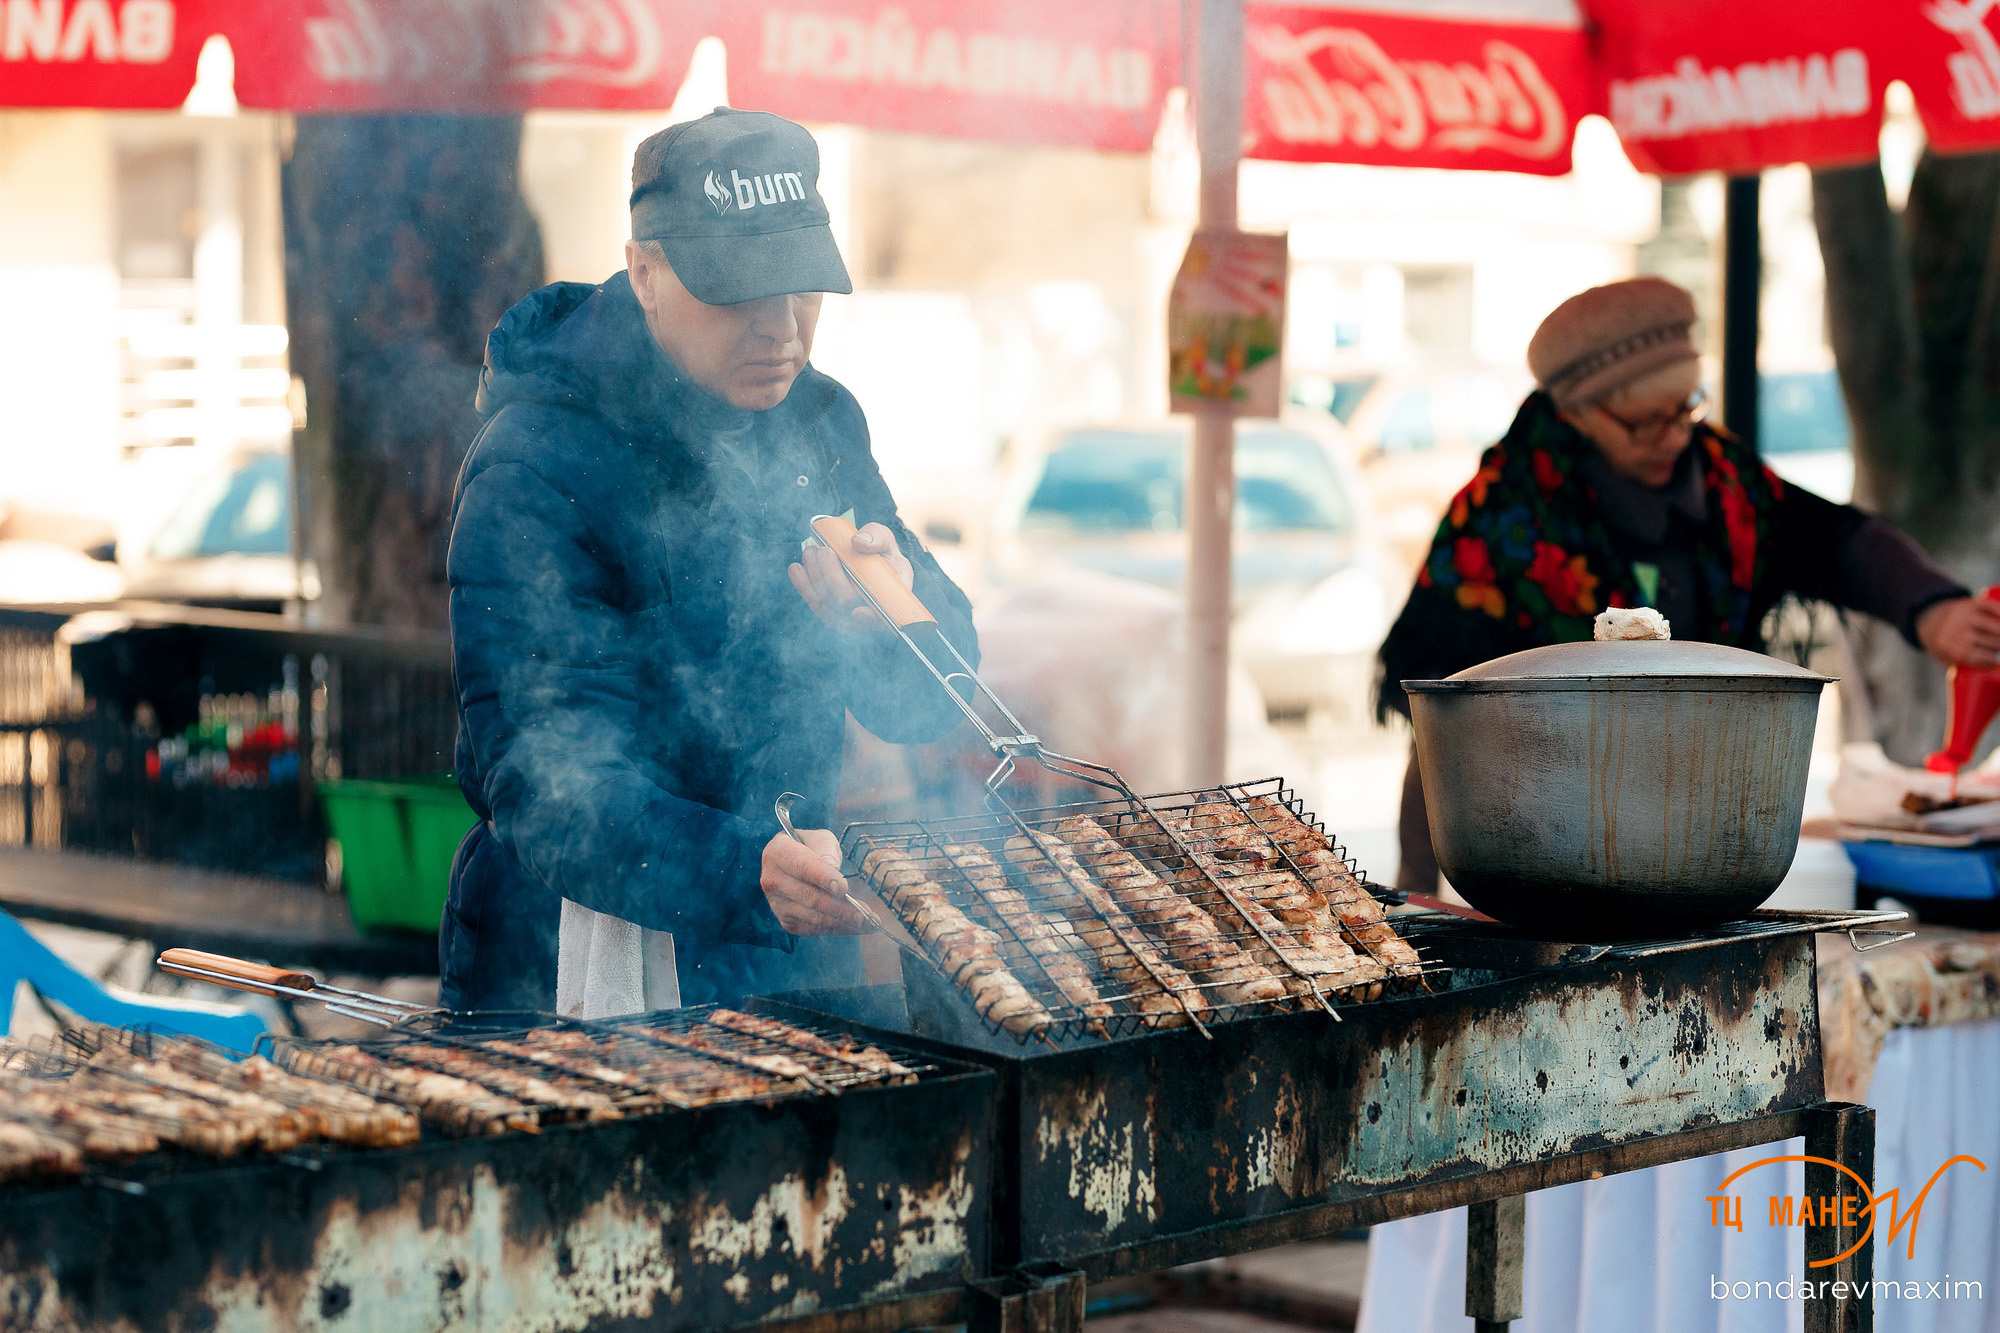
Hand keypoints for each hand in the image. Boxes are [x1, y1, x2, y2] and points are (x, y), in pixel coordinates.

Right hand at [760, 828, 868, 935]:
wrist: (791, 863)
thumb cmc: (810, 847)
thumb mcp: (820, 838)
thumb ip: (826, 850)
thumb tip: (833, 871)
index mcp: (778, 853)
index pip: (803, 867)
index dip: (823, 878)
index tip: (843, 887)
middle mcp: (772, 880)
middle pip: (810, 897)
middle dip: (841, 908)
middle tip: (866, 914)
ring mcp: (777, 904)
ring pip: (813, 917)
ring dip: (844, 923)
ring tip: (868, 924)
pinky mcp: (787, 921)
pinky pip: (814, 928)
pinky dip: (837, 929)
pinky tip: (855, 926)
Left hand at [787, 522, 911, 631]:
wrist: (864, 557)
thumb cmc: (880, 551)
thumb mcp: (885, 540)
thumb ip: (877, 537)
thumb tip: (858, 543)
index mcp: (891, 599)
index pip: (883, 618)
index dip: (869, 619)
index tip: (856, 611)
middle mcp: (867, 612)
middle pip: (846, 604)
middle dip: (831, 576)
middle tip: (826, 550)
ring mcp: (845, 613)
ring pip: (825, 604)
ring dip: (814, 576)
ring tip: (812, 551)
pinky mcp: (827, 608)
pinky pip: (813, 601)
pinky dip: (802, 584)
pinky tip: (796, 568)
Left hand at [1917, 595, 1999, 667]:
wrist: (1929, 619)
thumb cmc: (1945, 646)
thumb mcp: (1948, 661)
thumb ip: (1966, 670)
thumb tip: (1995, 679)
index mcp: (1951, 649)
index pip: (1983, 658)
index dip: (1996, 662)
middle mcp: (1957, 631)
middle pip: (1993, 643)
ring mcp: (1964, 616)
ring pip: (1996, 626)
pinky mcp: (1970, 603)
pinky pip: (1992, 607)